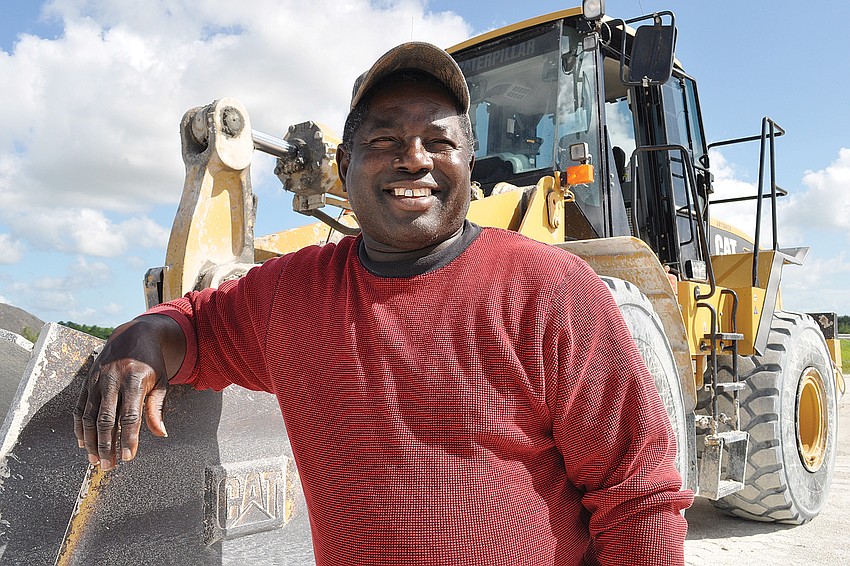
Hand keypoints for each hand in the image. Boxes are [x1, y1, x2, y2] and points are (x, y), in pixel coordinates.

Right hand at [73, 315, 183, 469]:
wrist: (132, 335)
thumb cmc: (151, 362)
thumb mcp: (162, 381)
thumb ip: (158, 408)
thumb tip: (160, 434)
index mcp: (135, 381)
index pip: (130, 416)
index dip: (128, 438)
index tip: (127, 457)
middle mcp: (113, 382)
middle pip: (106, 420)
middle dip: (106, 445)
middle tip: (108, 466)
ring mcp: (97, 382)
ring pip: (90, 417)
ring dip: (90, 441)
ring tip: (95, 459)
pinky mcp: (87, 382)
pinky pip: (80, 408)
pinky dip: (80, 427)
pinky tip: (83, 442)